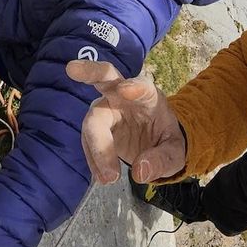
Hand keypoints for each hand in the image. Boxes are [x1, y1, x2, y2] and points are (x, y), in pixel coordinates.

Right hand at [66, 60, 186, 184]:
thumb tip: (140, 172)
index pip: (142, 87)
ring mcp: (107, 109)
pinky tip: (103, 176)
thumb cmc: (166, 140)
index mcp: (148, 96)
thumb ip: (162, 160)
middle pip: (105, 78)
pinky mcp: (97, 126)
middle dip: (89, 72)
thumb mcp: (175, 153)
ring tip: (110, 178)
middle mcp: (124, 96)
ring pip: (93, 120)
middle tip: (71, 68)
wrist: (155, 145)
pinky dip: (94, 159)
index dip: (135, 86)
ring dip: (97, 148)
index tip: (127, 89)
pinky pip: (89, 140)